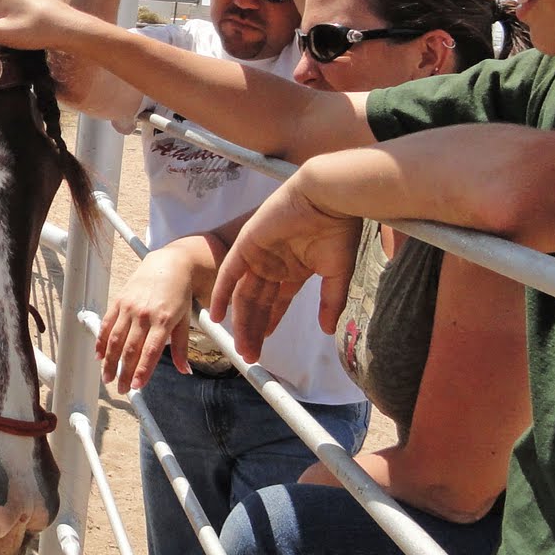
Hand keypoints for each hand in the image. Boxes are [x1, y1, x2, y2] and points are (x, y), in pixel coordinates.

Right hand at [98, 249, 193, 394]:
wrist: (168, 264)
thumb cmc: (179, 294)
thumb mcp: (185, 320)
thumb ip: (181, 347)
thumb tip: (185, 370)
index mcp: (163, 320)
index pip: (150, 352)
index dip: (141, 371)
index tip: (135, 386)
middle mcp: (144, 315)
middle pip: (129, 349)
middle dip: (123, 372)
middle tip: (120, 388)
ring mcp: (129, 307)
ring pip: (115, 339)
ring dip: (109, 361)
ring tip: (107, 377)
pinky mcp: (119, 301)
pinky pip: (107, 324)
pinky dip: (101, 341)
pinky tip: (99, 355)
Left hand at [209, 177, 360, 361]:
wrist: (326, 199)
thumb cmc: (337, 231)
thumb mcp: (337, 273)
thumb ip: (331, 302)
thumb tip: (328, 330)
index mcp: (294, 270)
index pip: (276, 304)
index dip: (268, 324)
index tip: (262, 346)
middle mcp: (273, 264)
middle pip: (257, 304)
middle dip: (253, 330)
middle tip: (249, 356)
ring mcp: (258, 255)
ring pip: (244, 294)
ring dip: (240, 321)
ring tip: (240, 348)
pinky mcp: (246, 245)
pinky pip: (229, 274)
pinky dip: (221, 294)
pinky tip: (216, 316)